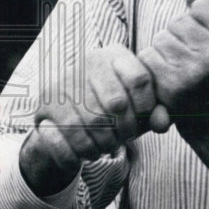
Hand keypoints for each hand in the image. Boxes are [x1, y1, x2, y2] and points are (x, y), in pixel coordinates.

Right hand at [21, 45, 157, 195]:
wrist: (66, 108)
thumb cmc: (112, 104)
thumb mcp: (136, 103)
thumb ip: (155, 111)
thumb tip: (163, 125)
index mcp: (115, 54)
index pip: (140, 79)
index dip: (146, 105)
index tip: (144, 120)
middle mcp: (89, 61)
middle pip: (116, 103)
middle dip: (125, 129)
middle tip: (125, 138)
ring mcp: (64, 81)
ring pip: (91, 122)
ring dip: (103, 143)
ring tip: (108, 147)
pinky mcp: (45, 102)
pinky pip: (65, 135)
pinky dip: (79, 152)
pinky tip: (87, 154)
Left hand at [139, 0, 208, 139]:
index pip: (203, 5)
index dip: (200, 18)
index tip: (208, 37)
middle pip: (179, 21)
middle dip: (181, 35)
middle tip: (194, 58)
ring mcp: (193, 71)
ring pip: (161, 37)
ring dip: (166, 50)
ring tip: (182, 69)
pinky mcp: (171, 86)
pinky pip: (149, 57)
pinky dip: (154, 65)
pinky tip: (169, 79)